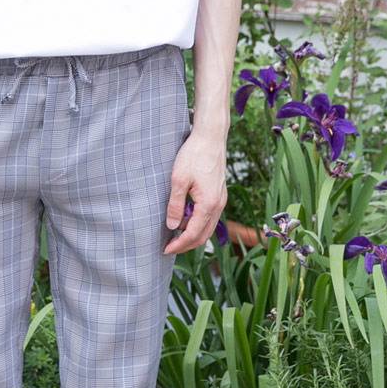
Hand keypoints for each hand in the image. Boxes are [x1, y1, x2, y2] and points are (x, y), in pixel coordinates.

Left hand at [164, 130, 226, 254]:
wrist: (211, 137)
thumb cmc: (194, 155)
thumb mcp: (178, 180)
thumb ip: (176, 205)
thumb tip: (172, 226)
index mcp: (209, 204)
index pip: (194, 234)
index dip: (179, 245)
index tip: (165, 250)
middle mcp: (219, 205)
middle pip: (203, 236)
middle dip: (186, 245)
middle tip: (168, 248)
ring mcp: (221, 200)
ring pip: (208, 228)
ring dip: (192, 235)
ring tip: (174, 237)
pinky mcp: (219, 195)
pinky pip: (210, 218)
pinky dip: (198, 225)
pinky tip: (184, 220)